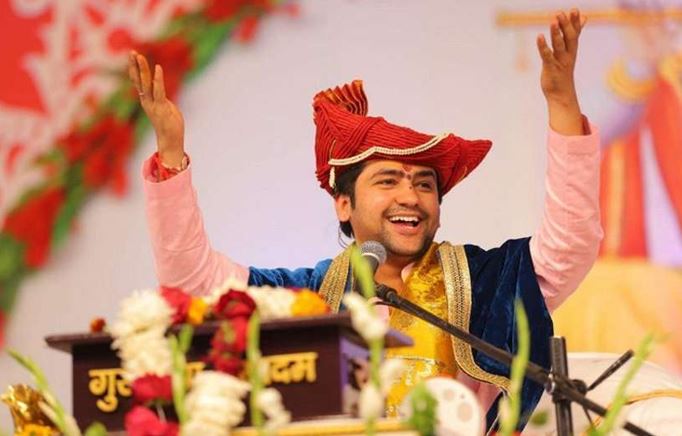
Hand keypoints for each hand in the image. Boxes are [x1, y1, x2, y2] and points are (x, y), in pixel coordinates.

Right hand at [128, 50, 184, 166]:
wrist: (171, 142)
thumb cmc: (171, 126)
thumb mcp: (167, 109)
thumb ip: (163, 99)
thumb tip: (162, 94)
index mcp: (147, 101)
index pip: (139, 82)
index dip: (135, 70)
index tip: (132, 57)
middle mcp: (147, 101)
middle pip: (138, 80)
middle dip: (135, 66)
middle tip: (132, 52)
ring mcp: (153, 105)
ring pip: (145, 83)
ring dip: (142, 69)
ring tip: (139, 56)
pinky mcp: (161, 108)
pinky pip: (159, 91)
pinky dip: (158, 79)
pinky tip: (157, 68)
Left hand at [536, 9, 586, 104]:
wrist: (561, 96)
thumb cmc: (562, 72)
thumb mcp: (569, 53)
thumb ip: (573, 36)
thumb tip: (584, 18)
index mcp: (572, 51)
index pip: (575, 34)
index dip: (575, 22)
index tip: (575, 10)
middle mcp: (567, 55)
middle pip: (569, 38)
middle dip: (566, 25)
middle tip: (561, 12)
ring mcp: (559, 62)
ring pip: (559, 45)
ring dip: (556, 33)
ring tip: (553, 21)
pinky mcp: (550, 69)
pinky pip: (547, 56)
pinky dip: (543, 46)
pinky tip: (539, 37)